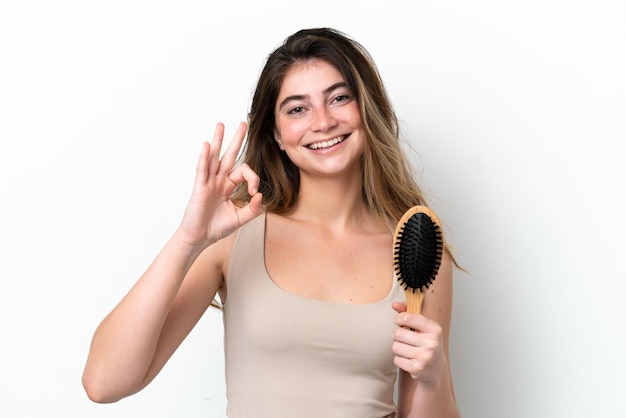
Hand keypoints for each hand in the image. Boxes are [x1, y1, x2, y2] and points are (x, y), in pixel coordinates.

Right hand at [177, 122, 262, 247]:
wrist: (199, 238)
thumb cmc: (216, 227)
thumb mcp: (240, 219)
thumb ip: (253, 209)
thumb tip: (261, 196)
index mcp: (228, 186)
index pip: (244, 172)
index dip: (253, 178)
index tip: (254, 193)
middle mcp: (218, 180)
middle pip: (229, 155)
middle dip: (237, 140)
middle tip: (243, 124)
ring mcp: (208, 182)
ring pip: (214, 157)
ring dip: (218, 140)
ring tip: (221, 125)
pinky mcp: (199, 188)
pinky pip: (202, 170)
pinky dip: (204, 157)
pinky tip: (207, 145)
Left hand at [391, 302, 445, 385]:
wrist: (436, 369)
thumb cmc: (426, 342)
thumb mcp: (423, 326)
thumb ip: (408, 312)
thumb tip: (394, 304)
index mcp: (434, 329)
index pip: (407, 318)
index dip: (399, 319)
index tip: (400, 322)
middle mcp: (432, 342)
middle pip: (398, 333)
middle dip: (397, 335)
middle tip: (404, 338)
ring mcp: (425, 356)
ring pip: (395, 346)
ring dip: (398, 347)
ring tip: (407, 349)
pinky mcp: (417, 368)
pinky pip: (396, 359)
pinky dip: (400, 359)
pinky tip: (409, 359)